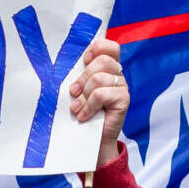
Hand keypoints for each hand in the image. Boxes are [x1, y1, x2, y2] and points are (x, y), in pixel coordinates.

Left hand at [68, 38, 127, 155]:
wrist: (91, 139)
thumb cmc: (81, 111)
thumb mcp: (78, 89)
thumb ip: (78, 75)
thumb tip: (64, 64)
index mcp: (108, 67)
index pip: (110, 47)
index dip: (98, 48)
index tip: (84, 59)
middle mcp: (117, 74)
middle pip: (102, 61)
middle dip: (83, 77)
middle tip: (73, 92)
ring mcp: (122, 87)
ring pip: (99, 78)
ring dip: (84, 95)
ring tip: (77, 108)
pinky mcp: (124, 100)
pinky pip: (102, 94)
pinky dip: (89, 106)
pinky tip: (84, 115)